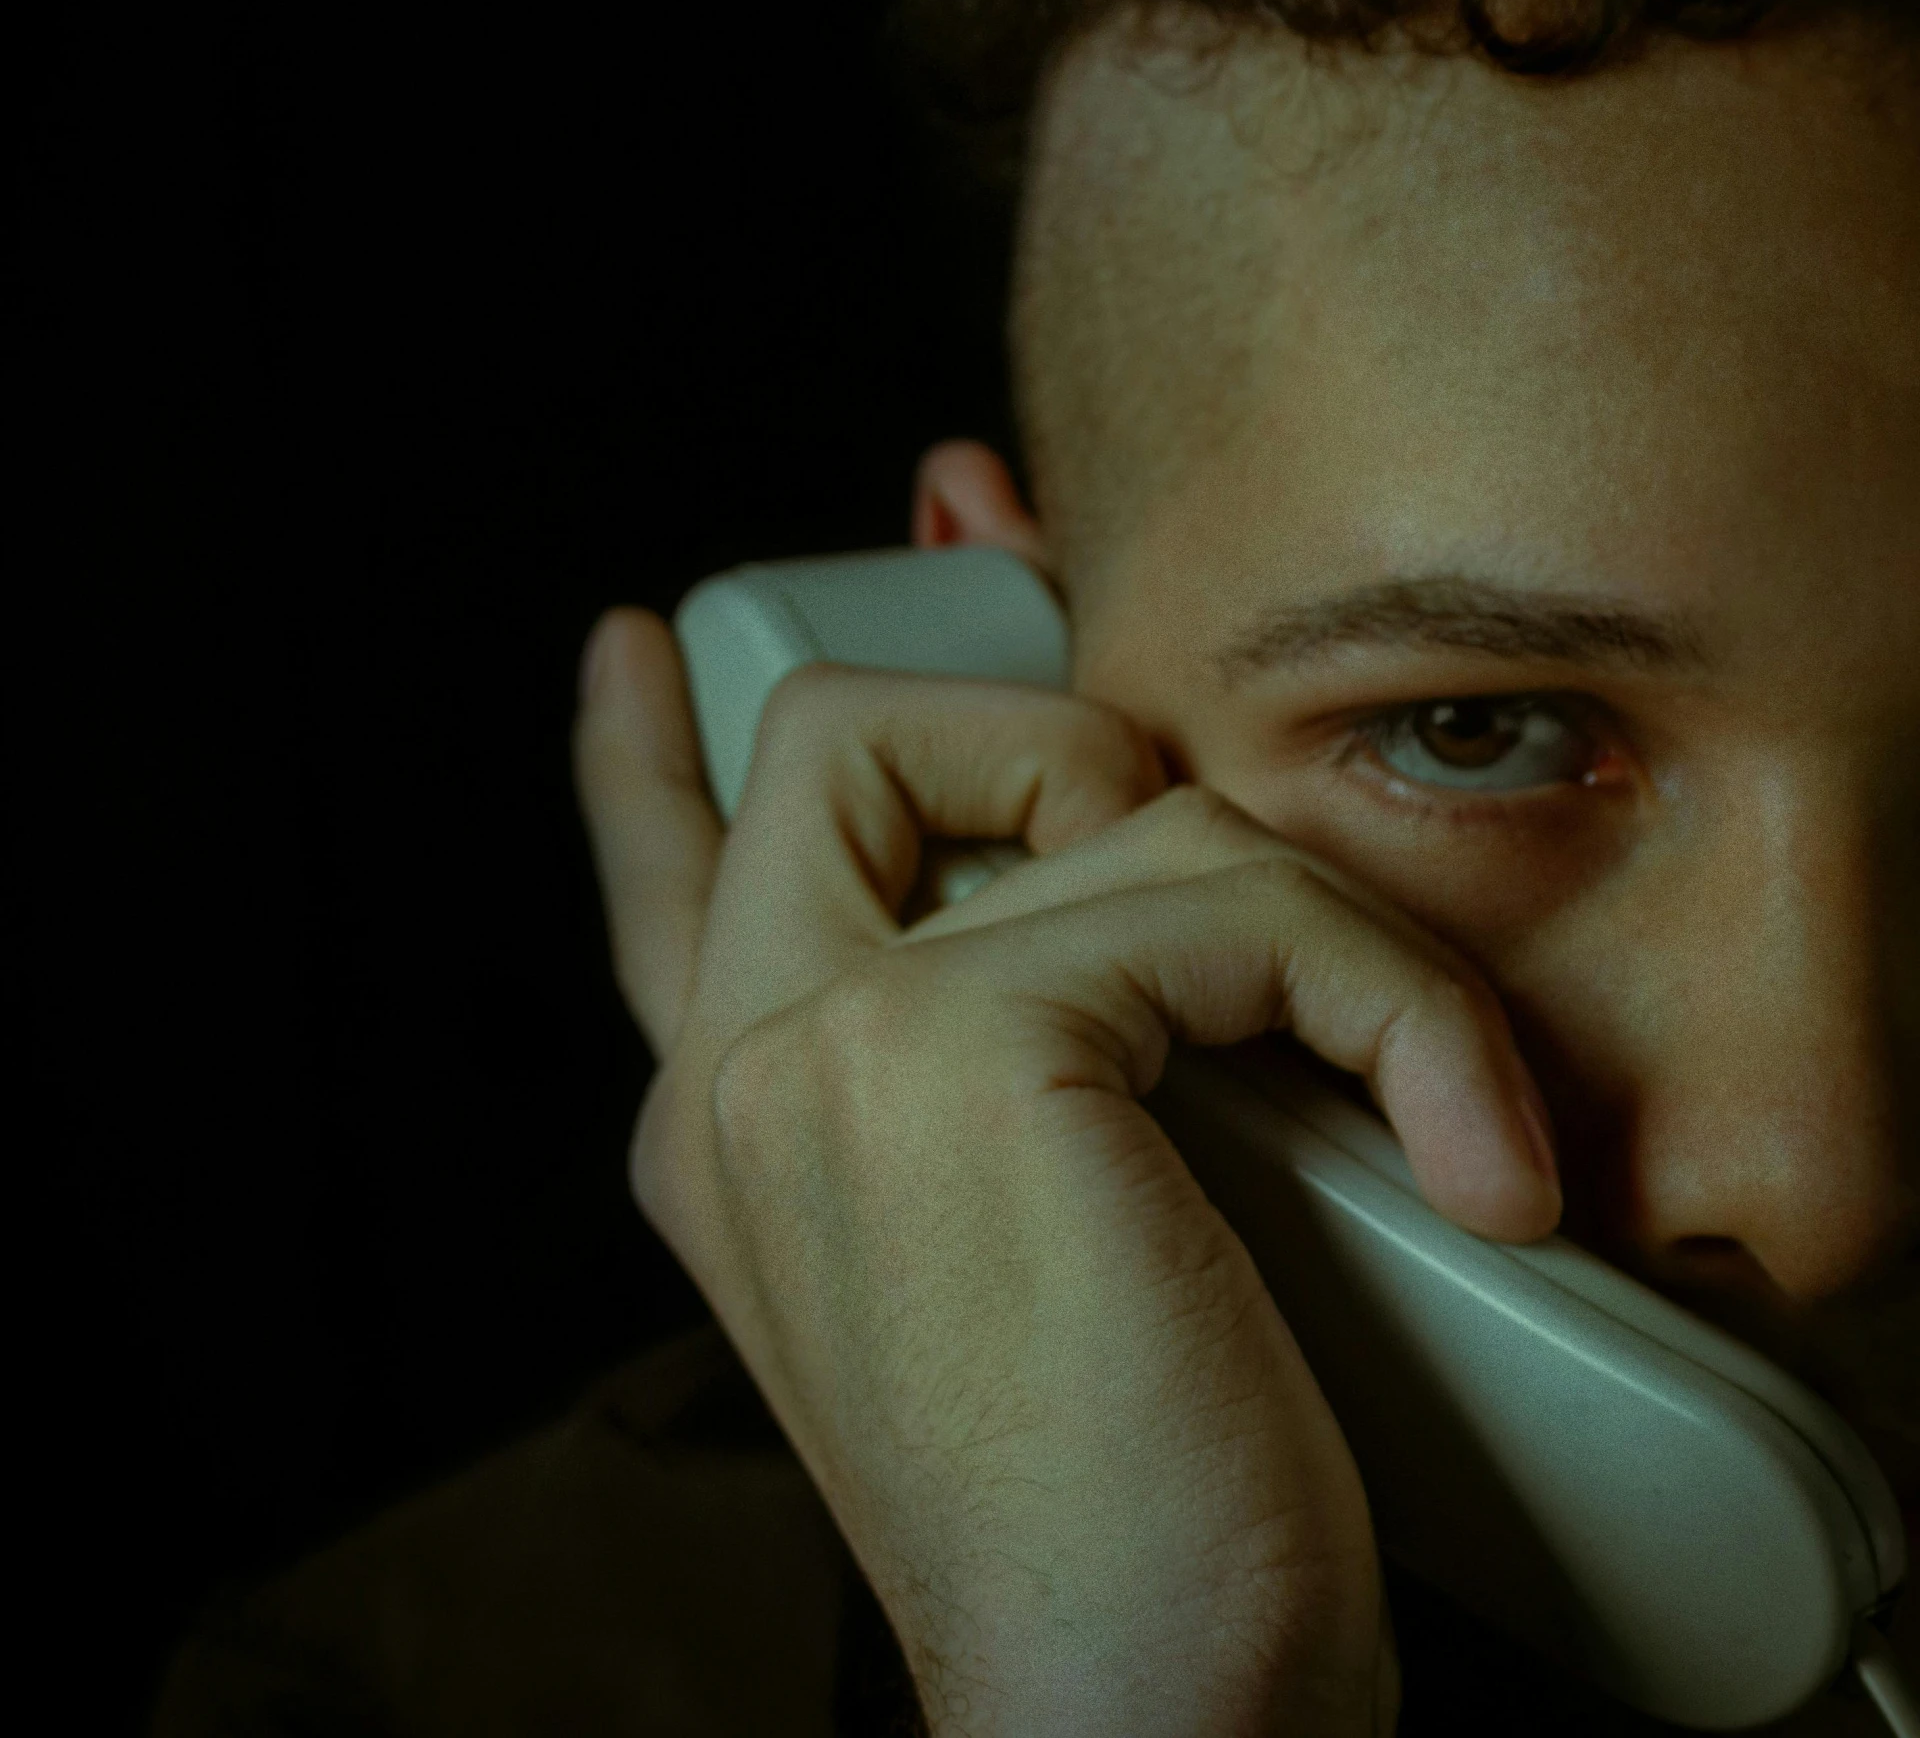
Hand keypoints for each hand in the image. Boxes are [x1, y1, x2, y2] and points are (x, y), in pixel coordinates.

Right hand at [574, 606, 1560, 1736]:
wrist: (1125, 1722)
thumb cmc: (1117, 1512)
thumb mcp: (1009, 1258)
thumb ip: (989, 1073)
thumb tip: (1113, 912)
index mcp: (737, 1126)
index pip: (654, 882)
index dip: (643, 753)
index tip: (642, 652)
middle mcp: (741, 1066)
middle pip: (844, 736)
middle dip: (1039, 737)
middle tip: (1173, 871)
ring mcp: (824, 1043)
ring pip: (1108, 799)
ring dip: (1309, 922)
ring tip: (1409, 1088)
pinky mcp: (961, 1046)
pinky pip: (1234, 902)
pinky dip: (1393, 1005)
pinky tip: (1462, 1154)